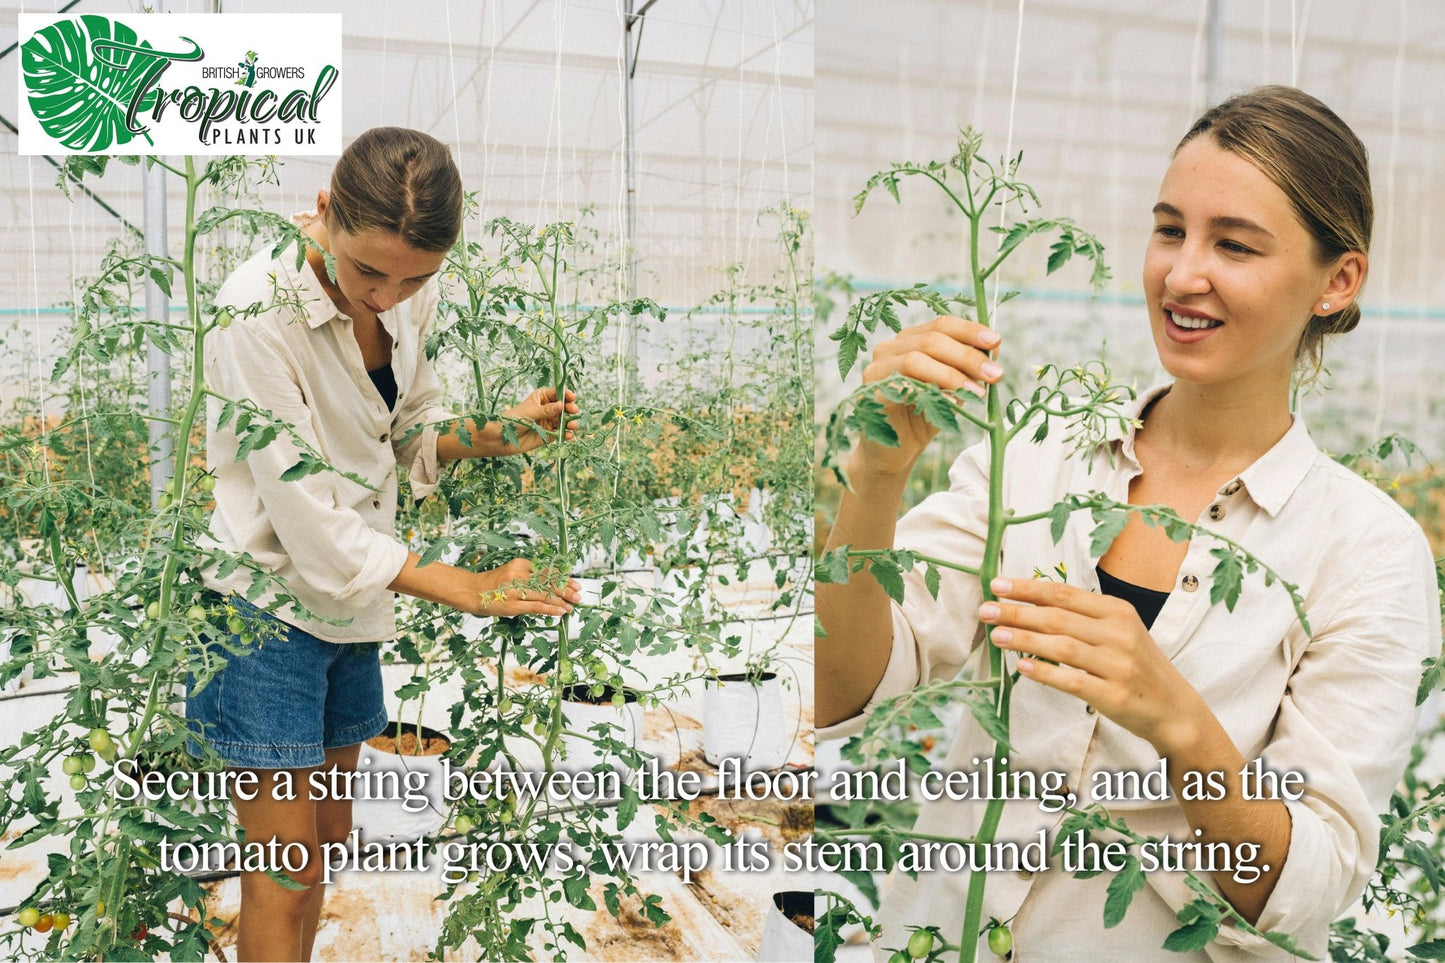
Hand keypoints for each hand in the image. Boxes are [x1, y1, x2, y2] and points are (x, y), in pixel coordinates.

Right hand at [473, 559, 581, 617]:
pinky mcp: (513, 604)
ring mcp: (516, 590)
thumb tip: (554, 585)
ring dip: (561, 601)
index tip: (575, 584)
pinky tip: (561, 611)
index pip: (547, 571)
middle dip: (566, 589)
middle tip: (579, 595)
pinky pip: (536, 606)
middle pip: (548, 582)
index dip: (564, 578)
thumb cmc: (494, 584)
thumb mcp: (512, 573)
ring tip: (573, 605)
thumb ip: (530, 576)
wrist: (471, 591)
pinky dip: (551, 609)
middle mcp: (519, 574)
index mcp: (521, 564)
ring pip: (544, 594)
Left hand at [498, 387, 580, 453]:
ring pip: (564, 420)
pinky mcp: (550, 434)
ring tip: (572, 425)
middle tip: (573, 411)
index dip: (566, 394)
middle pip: (564, 406)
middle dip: (570, 409)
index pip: (557, 393)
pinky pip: (561, 433)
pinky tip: (568, 435)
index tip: (572, 397)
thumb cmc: (513, 420)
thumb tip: (561, 405)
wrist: (503, 438)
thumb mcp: (530, 412)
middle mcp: (547, 409)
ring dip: (571, 422)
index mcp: (541, 398)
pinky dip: (566, 434)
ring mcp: (549, 421)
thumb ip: (546, 410)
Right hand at [855, 315, 1001, 474]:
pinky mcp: (871, 390)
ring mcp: (877, 367)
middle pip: (932, 339)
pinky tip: (952, 403)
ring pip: (916, 359)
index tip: (996, 342)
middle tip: (995, 374)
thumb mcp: (953, 388)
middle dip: (967, 356)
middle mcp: (890, 348)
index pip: (942, 324)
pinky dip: (932, 391)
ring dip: (953, 374)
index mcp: (911, 340)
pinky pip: (903, 384)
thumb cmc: (925, 416)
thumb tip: (994, 350)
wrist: (896, 453)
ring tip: (978, 392)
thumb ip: (967, 368)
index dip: (970, 331)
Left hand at [978, 577, 1202, 751]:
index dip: (1028, 588)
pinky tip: (1021, 667)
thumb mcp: (1119, 631)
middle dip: (1017, 612)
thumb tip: (1029, 603)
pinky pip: (1072, 681)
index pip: (1065, 595)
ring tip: (995, 635)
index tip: (997, 585)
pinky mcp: (1114, 695)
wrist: (1174, 708)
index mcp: (1119, 611)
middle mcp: (1120, 634)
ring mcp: (1118, 666)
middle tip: (985, 610)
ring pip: (1061, 646)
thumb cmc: (1136, 665)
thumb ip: (1083, 617)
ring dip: (1024, 639)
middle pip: (1058, 618)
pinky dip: (1045, 672)